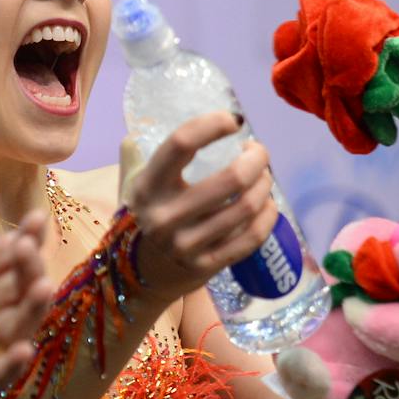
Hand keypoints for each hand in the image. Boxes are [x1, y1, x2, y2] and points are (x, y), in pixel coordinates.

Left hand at [0, 177, 52, 398]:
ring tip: (43, 286)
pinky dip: (6, 365)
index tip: (37, 216)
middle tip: (29, 245)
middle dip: (31, 268)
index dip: (26, 238)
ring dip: (31, 310)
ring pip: (14, 330)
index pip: (9, 256)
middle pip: (19, 291)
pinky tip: (21, 350)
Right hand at [120, 111, 275, 302]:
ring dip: (265, 184)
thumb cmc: (141, 220)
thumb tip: (141, 126)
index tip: (233, 120)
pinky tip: (267, 204)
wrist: (137, 278)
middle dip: (257, 157)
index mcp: (147, 187)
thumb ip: (134, 154)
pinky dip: (268, 215)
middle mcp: (166, 216)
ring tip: (263, 177)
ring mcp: (187, 245)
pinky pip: (251, 237)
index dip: (213, 124)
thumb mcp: (130, 186)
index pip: (182, 144)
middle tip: (257, 152)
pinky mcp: (207, 266)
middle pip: (232, 177)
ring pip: (247, 207)